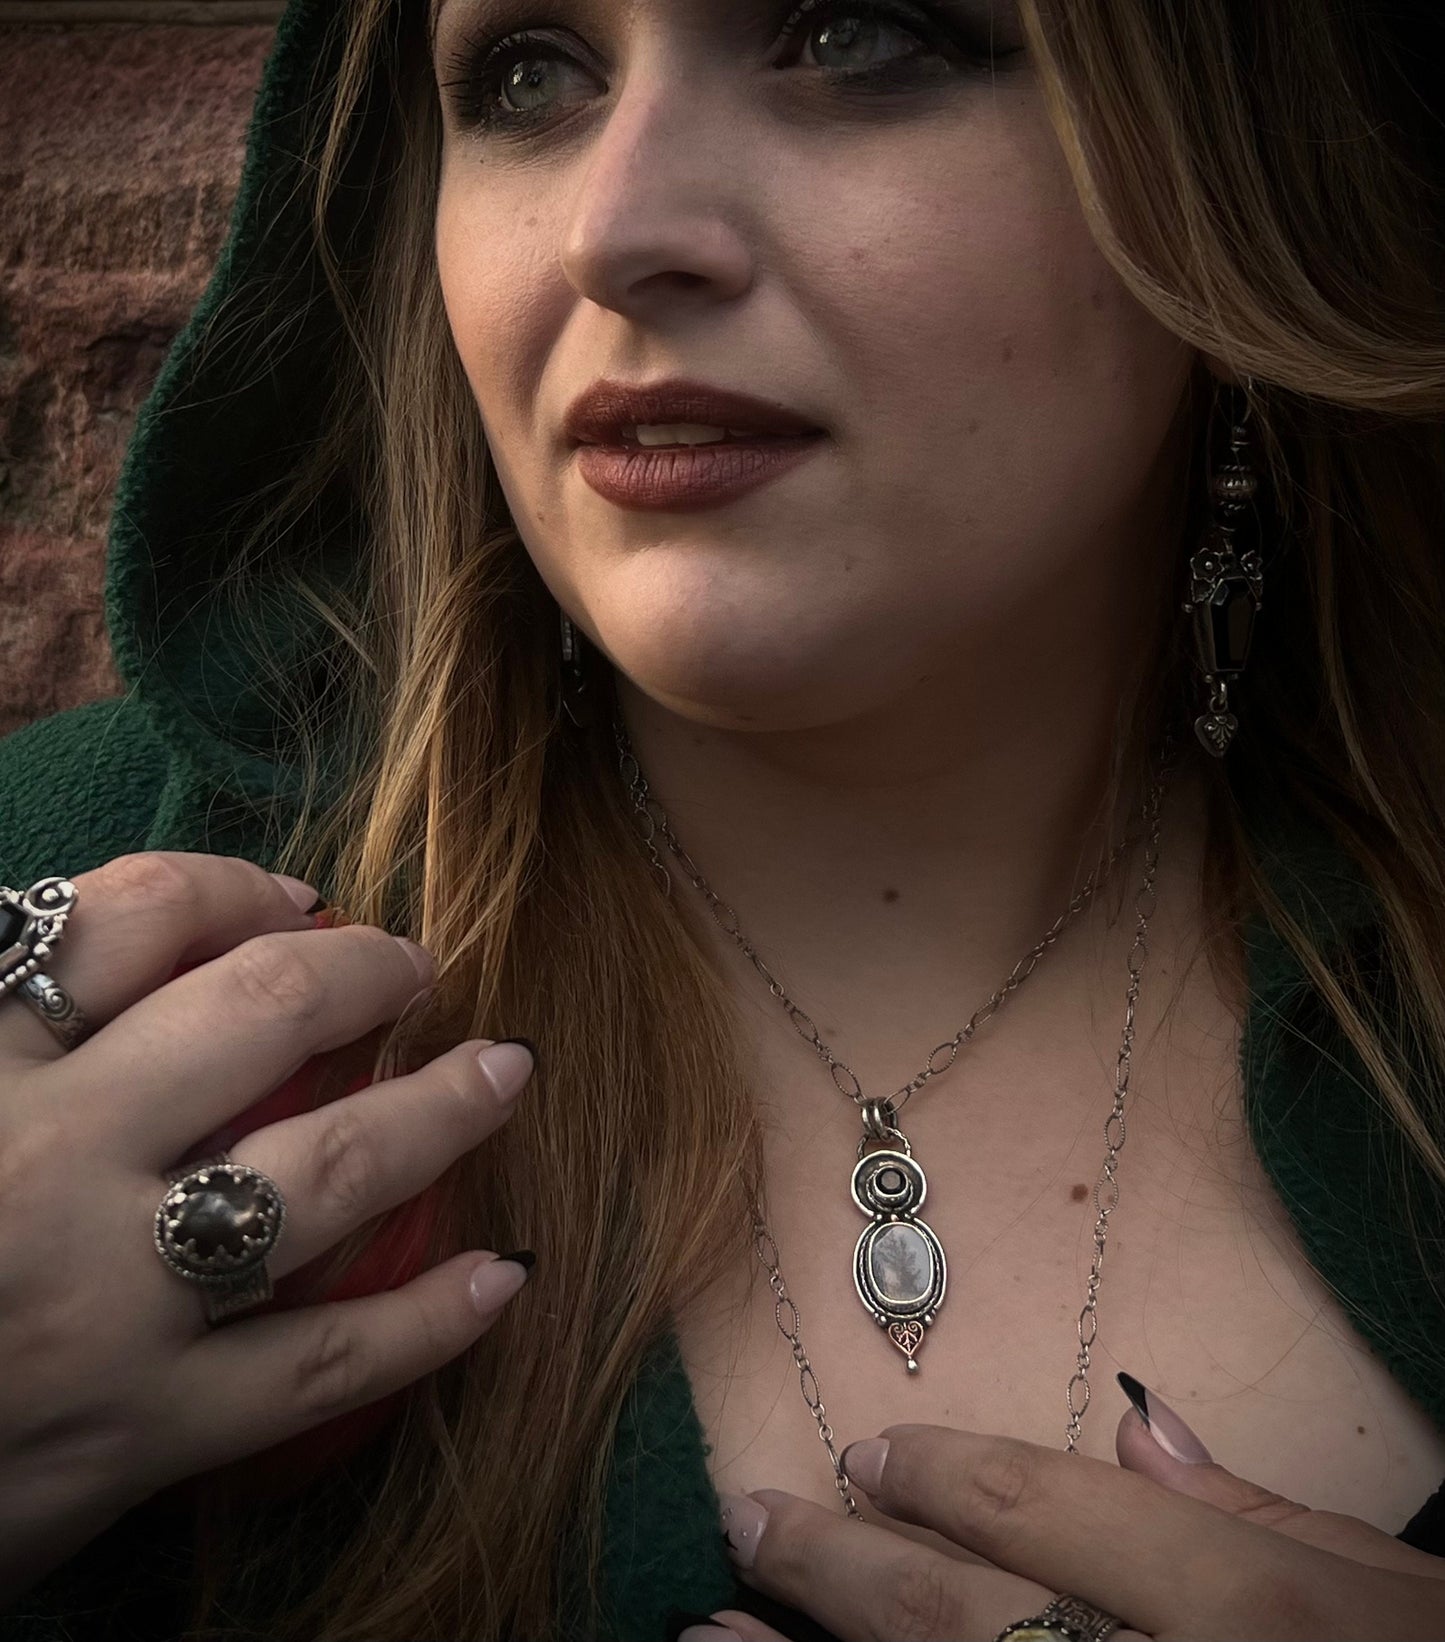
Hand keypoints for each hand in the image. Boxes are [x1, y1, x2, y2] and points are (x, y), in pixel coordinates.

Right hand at [0, 852, 534, 1603]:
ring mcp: (105, 1293)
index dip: (239, 890)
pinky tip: (500, 1277)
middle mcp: (47, 1155)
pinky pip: (321, 1363)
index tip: (300, 907)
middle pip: (262, 1012)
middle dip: (367, 973)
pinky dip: (429, 1320)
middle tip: (416, 969)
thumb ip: (7, 1024)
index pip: (133, 917)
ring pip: (329, 1165)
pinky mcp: (138, 1427)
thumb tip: (93, 953)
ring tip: (504, 1072)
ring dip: (442, 1108)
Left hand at [703, 1404, 1444, 1640]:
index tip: (867, 1452)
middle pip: (954, 1616)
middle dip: (837, 1563)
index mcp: (1242, 1603)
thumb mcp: (1391, 1593)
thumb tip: (1134, 1422)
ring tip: (707, 1633)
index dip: (940, 1477)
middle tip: (749, 1513)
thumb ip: (1257, 1509)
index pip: (1047, 1510)